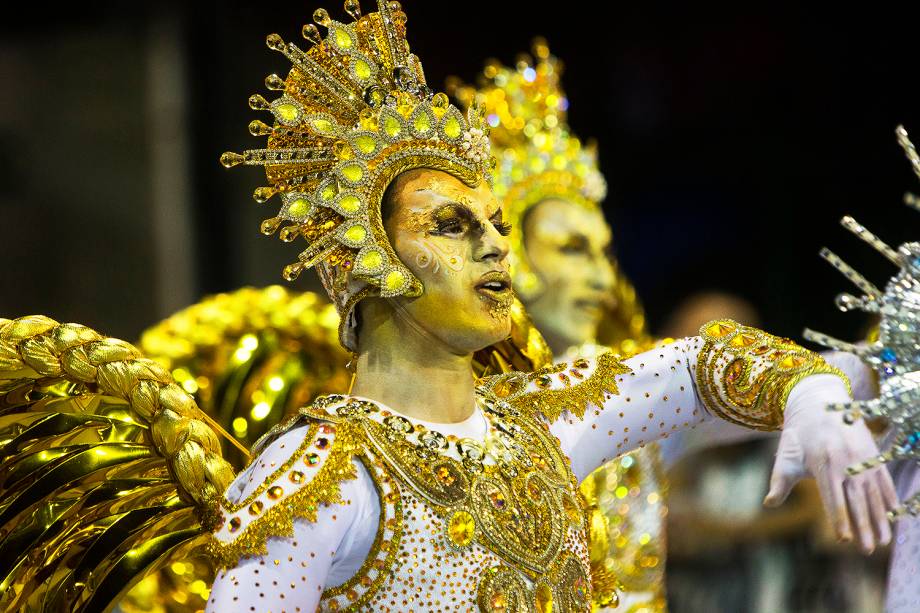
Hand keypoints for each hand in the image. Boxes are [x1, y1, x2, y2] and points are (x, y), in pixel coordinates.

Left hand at [763, 374, 896, 552]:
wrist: (819, 401)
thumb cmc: (799, 434)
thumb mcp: (786, 456)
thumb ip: (779, 481)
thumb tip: (768, 504)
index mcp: (824, 465)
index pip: (833, 498)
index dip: (838, 519)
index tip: (843, 539)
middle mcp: (847, 463)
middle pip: (856, 501)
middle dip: (863, 527)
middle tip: (866, 550)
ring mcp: (863, 459)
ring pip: (874, 494)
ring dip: (880, 519)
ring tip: (883, 542)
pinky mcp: (873, 455)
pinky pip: (884, 480)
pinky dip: (890, 499)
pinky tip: (894, 516)